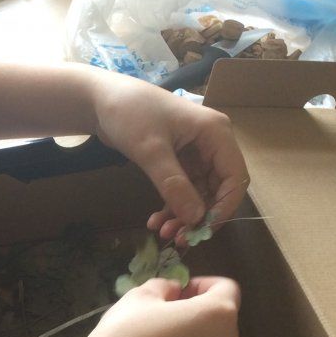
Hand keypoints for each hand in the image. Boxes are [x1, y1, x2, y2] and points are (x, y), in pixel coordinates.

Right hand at [70, 276, 240, 336]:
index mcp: (219, 315)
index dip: (200, 284)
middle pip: (221, 321)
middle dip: (197, 313)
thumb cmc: (124, 335)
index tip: (175, 292)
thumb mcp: (139, 296)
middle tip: (163, 316)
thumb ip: (164, 287)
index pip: (226, 288)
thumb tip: (174, 292)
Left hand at [91, 75, 249, 243]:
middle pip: (218, 189)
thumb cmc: (129, 113)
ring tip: (162, 232)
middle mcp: (211, 143)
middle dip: (199, 215)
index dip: (224, 207)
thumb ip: (173, 184)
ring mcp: (195, 152)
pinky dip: (172, 206)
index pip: (235, 177)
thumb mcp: (151, 150)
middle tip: (178, 238)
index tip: (203, 231)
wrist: (100, 99)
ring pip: (199, 193)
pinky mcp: (178, 160)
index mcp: (216, 133)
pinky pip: (183, 189)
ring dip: (183, 214)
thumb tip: (195, 218)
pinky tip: (155, 220)